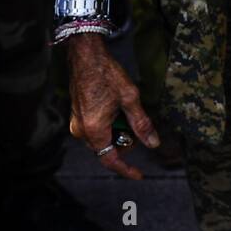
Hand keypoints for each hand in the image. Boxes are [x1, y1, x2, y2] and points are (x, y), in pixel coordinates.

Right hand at [66, 34, 158, 179]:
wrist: (85, 56)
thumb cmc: (107, 74)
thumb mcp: (130, 99)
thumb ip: (142, 124)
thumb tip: (153, 144)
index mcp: (94, 129)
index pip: (110, 160)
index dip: (126, 169)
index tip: (139, 174)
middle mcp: (82, 130)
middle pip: (106, 149)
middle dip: (124, 142)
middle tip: (136, 124)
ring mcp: (77, 123)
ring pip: (101, 140)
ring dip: (116, 133)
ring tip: (124, 111)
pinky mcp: (77, 116)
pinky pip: (95, 131)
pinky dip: (108, 126)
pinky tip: (115, 109)